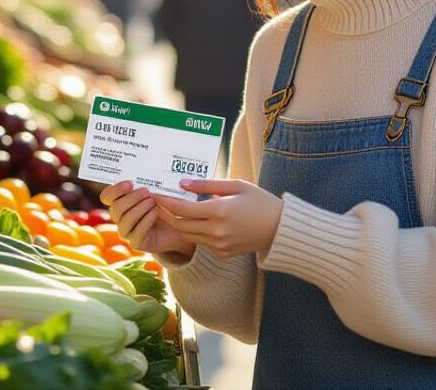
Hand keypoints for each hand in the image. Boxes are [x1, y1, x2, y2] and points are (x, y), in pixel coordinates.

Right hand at [99, 181, 195, 258]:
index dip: (115, 190)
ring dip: (139, 208)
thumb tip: (145, 168)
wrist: (180, 225)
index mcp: (120, 202)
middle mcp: (120, 217)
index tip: (130, 183)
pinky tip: (156, 212)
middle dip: (131, 198)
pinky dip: (147, 219)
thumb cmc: (166, 204)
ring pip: (125, 220)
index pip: (107, 196)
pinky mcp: (137, 242)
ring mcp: (128, 231)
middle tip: (146, 191)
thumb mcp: (157, 190)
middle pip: (116, 208)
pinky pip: (137, 232)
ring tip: (153, 202)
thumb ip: (147, 183)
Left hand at [153, 178, 282, 258]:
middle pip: (179, 225)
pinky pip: (201, 243)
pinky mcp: (223, 253)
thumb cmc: (260, 202)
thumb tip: (182, 183)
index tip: (155, 194)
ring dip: (178, 224)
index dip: (165, 201)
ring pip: (188, 235)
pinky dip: (194, 232)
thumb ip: (207, 185)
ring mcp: (219, 245)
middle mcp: (216, 231)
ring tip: (171, 211)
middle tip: (157, 203)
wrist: (280, 229)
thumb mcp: (236, 186)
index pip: (181, 209)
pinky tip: (194, 221)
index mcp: (219, 211)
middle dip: (165, 214)